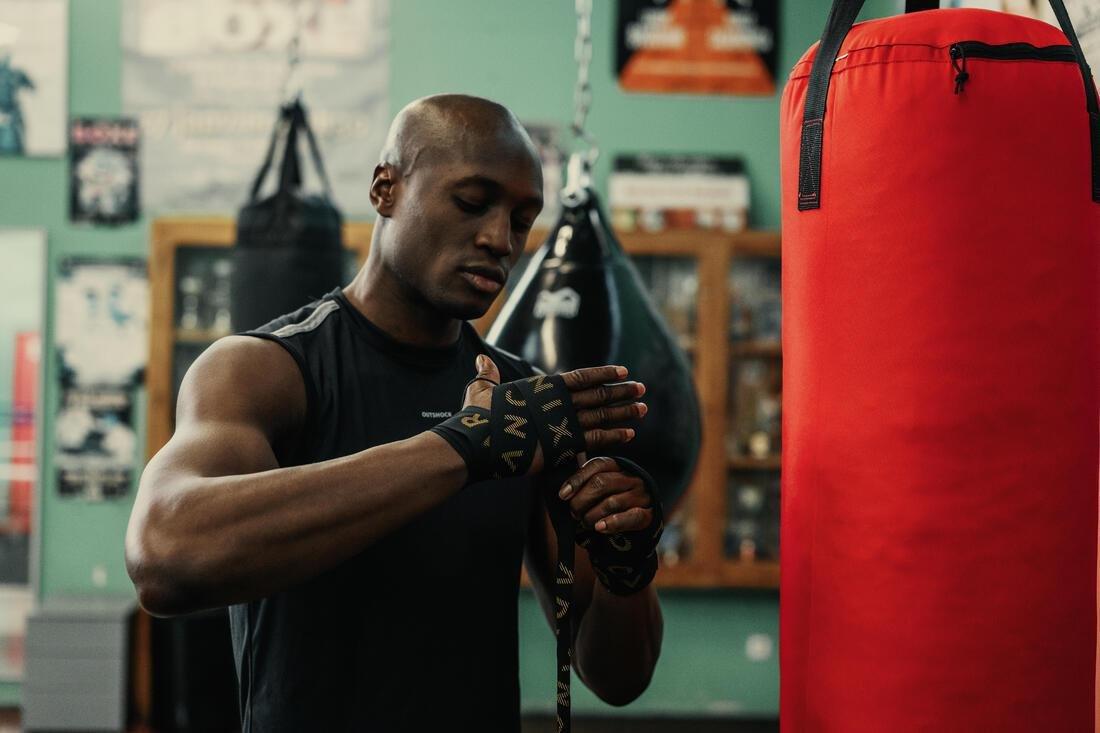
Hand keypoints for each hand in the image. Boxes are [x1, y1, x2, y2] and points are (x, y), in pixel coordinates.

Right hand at [463, 355, 647, 472]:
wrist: (477, 443)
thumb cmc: (477, 417)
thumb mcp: (481, 390)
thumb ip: (487, 375)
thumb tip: (481, 360)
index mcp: (543, 386)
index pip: (581, 376)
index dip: (604, 373)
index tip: (622, 371)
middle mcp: (558, 401)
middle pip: (598, 393)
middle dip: (622, 391)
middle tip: (641, 388)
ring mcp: (563, 422)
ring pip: (602, 414)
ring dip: (624, 411)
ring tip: (643, 408)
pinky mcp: (564, 445)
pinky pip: (596, 439)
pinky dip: (614, 436)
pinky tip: (630, 434)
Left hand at [556, 456, 654, 533]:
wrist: (634, 529)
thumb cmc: (607, 506)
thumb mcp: (597, 491)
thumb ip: (584, 485)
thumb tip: (563, 492)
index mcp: (617, 467)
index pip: (596, 466)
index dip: (577, 480)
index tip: (563, 495)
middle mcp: (631, 478)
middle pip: (601, 483)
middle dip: (582, 500)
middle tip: (574, 513)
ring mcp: (641, 496)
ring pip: (612, 502)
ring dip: (593, 515)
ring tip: (585, 523)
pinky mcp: (649, 515)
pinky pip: (631, 517)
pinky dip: (612, 523)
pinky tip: (600, 528)